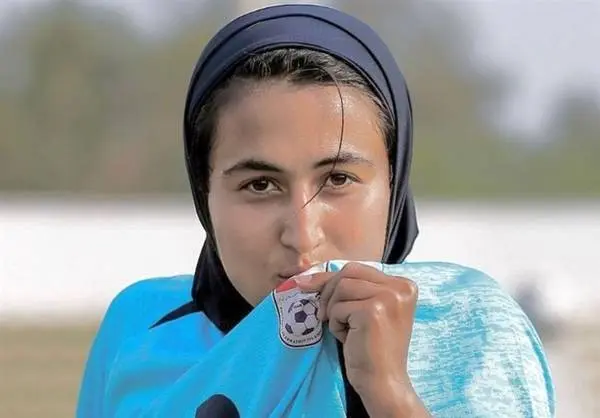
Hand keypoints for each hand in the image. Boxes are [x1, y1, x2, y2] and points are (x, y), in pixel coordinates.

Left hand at [295, 262, 429, 417]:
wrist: (383, 382)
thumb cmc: (372, 348)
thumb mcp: (365, 309)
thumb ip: (350, 288)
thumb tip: (304, 276)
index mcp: (404, 284)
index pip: (358, 268)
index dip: (332, 278)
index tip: (308, 285)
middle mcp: (401, 287)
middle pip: (349, 272)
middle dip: (328, 290)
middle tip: (323, 314)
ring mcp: (389, 298)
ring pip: (341, 287)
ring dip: (334, 309)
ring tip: (344, 329)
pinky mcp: (373, 311)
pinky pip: (338, 307)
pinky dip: (336, 323)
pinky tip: (348, 338)